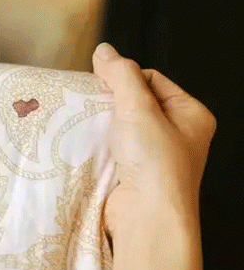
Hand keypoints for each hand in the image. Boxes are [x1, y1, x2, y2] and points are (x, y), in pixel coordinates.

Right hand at [94, 43, 211, 269]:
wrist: (147, 220)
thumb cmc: (155, 164)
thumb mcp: (139, 109)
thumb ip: (121, 76)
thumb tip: (104, 50)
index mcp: (190, 115)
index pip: (152, 79)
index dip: (125, 77)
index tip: (99, 82)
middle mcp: (175, 136)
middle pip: (134, 103)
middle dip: (108, 101)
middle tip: (86, 100)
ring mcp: (152, 158)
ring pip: (118, 127)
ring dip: (99, 124)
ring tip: (78, 120)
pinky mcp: (129, 176)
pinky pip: (108, 150)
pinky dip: (94, 145)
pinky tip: (79, 143)